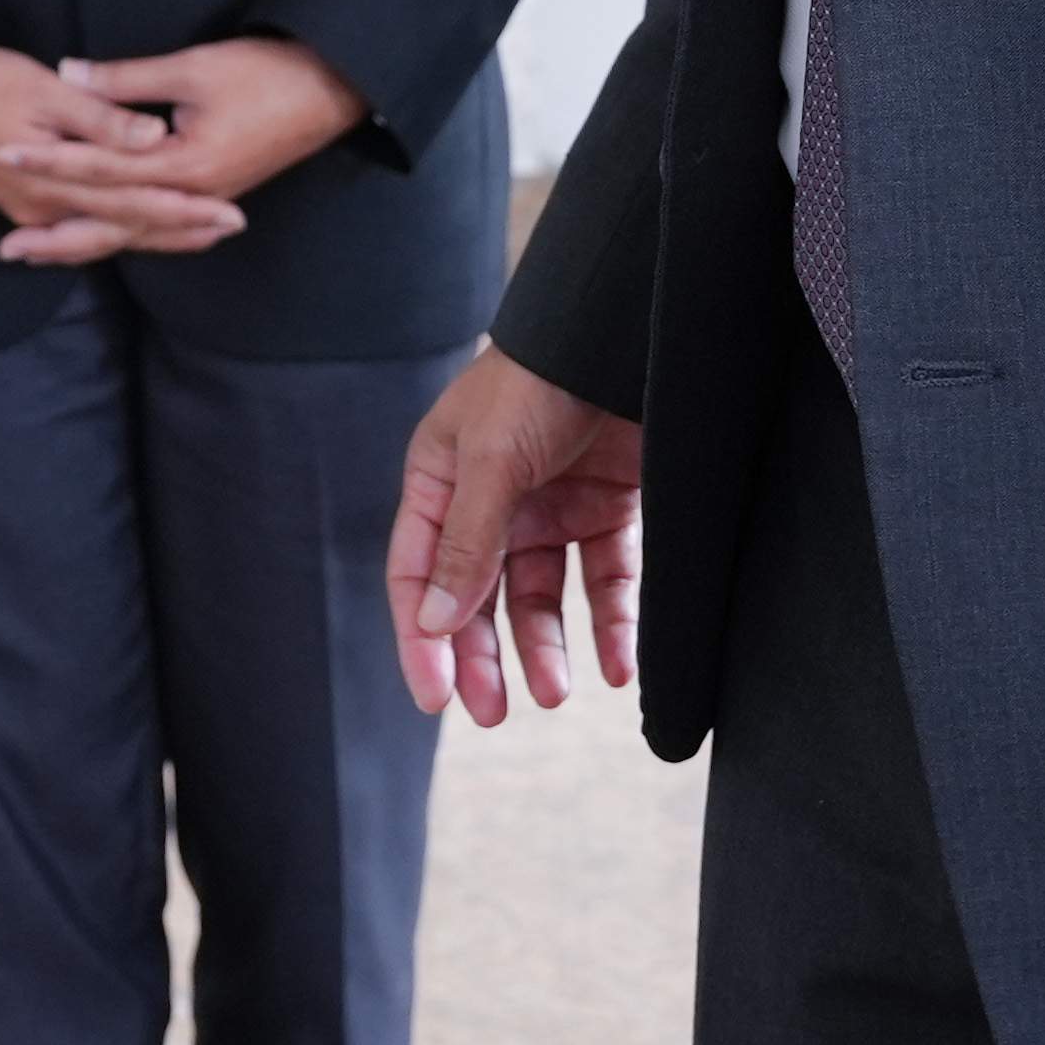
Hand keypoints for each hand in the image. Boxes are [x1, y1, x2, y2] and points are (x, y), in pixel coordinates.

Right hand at [0, 28, 245, 262]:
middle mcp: (47, 209)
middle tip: (230, 228)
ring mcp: (31, 211)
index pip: (138, 204)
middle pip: (126, 228)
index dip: (187, 209)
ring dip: (151, 236)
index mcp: (59, 182)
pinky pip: (79, 229)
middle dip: (181, 230)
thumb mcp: (47, 90)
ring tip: (196, 234)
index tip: (231, 213)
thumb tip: (155, 139)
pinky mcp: (21, 203)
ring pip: (104, 234)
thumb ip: (102, 120)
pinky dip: (112, 232)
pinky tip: (130, 232)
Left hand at [0, 37, 370, 262]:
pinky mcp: (215, 195)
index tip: (4, 157)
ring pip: (137, 233)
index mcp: (183, 166)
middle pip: (113, 224)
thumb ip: (127, 80)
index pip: (101, 169)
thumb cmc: (267, 73)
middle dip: (59, 236)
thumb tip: (67, 74)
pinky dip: (130, 236)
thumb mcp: (193, 68)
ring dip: (89, 243)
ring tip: (42, 253)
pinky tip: (110, 240)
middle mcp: (192, 196)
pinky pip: (162, 228)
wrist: (335, 90)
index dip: (50, 162)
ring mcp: (206, 201)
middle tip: (8, 248)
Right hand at [386, 343, 640, 727]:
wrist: (624, 331)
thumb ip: (468, 544)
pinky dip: (612, 624)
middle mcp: (492, 501)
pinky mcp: (608, 509)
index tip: (438, 698)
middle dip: (484, 657)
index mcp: (442, 482)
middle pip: (478, 598)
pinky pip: (605, 580)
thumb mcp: (490, 460)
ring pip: (541, 597)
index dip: (424, 638)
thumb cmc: (539, 379)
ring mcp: (551, 507)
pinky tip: (620, 665)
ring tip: (559, 692)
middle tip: (494, 713)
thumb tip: (435, 625)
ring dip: (546, 648)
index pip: (419, 575)